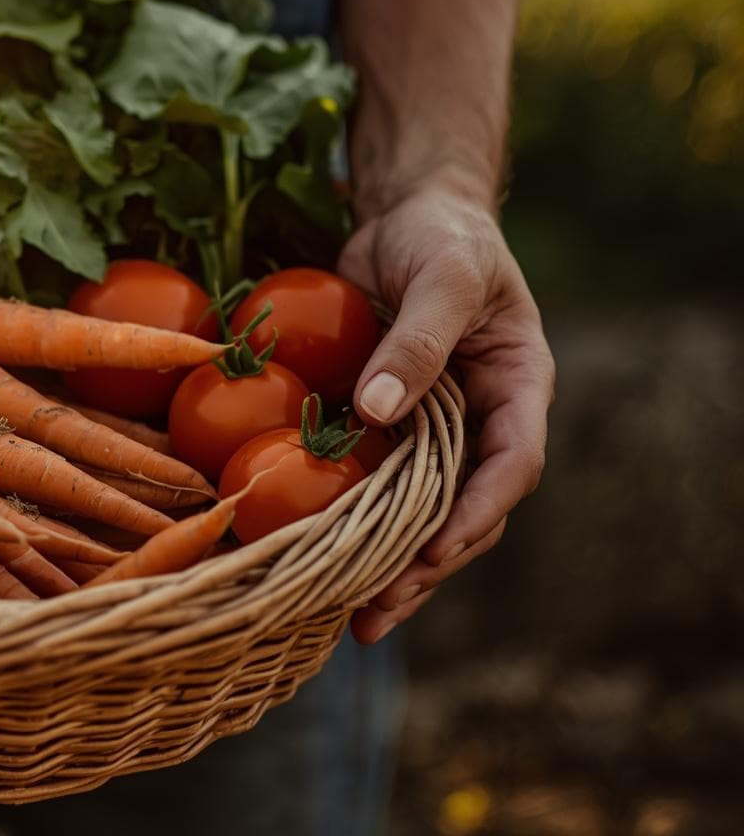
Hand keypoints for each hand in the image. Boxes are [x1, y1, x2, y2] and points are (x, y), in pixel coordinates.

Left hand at [335, 183, 554, 642]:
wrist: (407, 216)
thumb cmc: (442, 235)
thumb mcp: (444, 275)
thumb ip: (419, 340)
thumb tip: (379, 411)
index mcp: (517, 388)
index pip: (512, 464)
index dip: (477, 514)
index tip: (436, 552)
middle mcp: (480, 421)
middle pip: (464, 510)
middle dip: (426, 566)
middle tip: (378, 609)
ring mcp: (431, 429)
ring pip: (418, 514)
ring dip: (390, 567)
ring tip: (355, 620)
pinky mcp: (384, 428)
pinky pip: (372, 486)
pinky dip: (352, 527)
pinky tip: (317, 565)